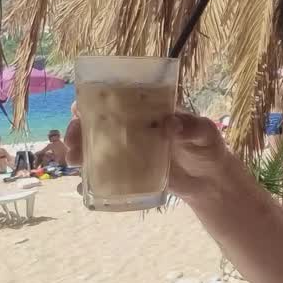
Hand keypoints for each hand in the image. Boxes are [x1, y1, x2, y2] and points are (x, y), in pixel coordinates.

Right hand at [65, 111, 240, 199]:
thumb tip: (171, 124)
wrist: (210, 181)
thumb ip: (191, 127)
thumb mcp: (205, 133)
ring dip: (78, 150)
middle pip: (97, 122)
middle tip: (72, 142)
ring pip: (95, 145)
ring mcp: (128, 150)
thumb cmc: (208, 147)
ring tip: (72, 161)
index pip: (116, 97)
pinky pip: (105, 172)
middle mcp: (132, 127)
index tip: (79, 107)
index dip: (93, 99)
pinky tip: (83, 184)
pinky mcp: (129, 172)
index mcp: (148, 109)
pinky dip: (91, 177)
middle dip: (78, 128)